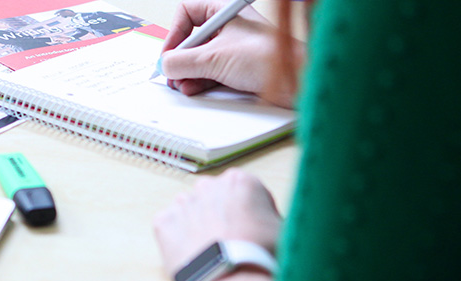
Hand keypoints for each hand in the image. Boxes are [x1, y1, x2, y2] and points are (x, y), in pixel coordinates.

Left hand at [153, 169, 281, 276]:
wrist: (230, 279)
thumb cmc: (261, 255)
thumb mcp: (283, 230)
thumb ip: (270, 218)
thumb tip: (269, 225)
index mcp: (241, 181)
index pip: (245, 191)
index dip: (250, 213)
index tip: (252, 229)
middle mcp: (209, 186)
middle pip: (213, 197)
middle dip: (219, 215)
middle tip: (228, 242)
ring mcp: (183, 203)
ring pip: (189, 211)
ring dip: (196, 226)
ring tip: (209, 253)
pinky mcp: (163, 223)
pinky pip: (169, 228)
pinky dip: (177, 240)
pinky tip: (192, 257)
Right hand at [160, 0, 301, 107]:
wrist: (295, 81)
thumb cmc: (267, 58)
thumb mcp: (214, 58)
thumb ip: (182, 61)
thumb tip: (165, 65)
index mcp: (225, 11)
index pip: (188, 12)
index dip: (175, 32)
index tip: (170, 53)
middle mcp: (229, 26)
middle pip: (192, 38)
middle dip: (180, 58)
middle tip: (172, 73)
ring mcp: (234, 47)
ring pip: (200, 57)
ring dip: (188, 72)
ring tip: (182, 84)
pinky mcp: (239, 67)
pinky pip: (211, 71)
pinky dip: (200, 80)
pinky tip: (194, 88)